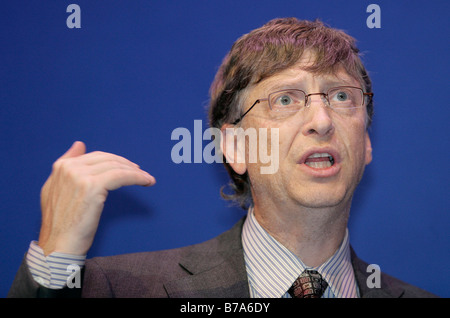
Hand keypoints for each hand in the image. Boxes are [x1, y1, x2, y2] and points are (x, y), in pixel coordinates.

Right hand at [38, 141, 155, 255]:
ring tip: (146, 178)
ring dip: (135, 172)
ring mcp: (80, 176)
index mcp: (61, 166)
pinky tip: (146, 181)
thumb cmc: (60, 225)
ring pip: (116, 167)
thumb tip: (79, 144)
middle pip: (107, 159)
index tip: (127, 166)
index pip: (95, 157)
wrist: (58, 245)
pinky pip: (121, 176)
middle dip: (126, 164)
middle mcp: (69, 168)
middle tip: (140, 172)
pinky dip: (137, 177)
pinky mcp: (93, 186)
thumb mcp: (54, 189)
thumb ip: (66, 165)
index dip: (114, 160)